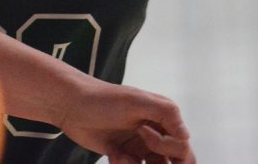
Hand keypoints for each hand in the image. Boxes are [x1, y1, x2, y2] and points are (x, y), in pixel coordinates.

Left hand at [57, 78, 194, 163]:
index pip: (182, 146)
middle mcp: (155, 133)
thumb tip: (186, 136)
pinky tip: (113, 155)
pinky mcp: (123, 155)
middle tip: (140, 160)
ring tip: (123, 157)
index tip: (142, 132)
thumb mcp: (136, 100)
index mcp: (163, 118)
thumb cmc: (103, 99)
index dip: (168, 147)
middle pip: (175, 162)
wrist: (70, 105)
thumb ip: (165, 113)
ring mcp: (139, 146)